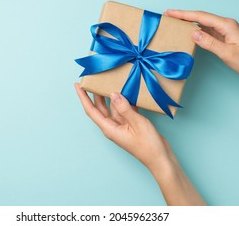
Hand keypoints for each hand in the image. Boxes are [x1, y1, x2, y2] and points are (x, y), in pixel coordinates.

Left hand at [74, 83, 205, 204]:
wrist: (160, 158)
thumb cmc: (148, 145)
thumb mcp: (137, 123)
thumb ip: (124, 108)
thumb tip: (113, 94)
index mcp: (109, 128)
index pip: (91, 110)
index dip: (83, 97)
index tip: (78, 85)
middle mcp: (112, 126)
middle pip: (100, 107)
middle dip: (95, 93)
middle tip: (93, 79)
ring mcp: (121, 125)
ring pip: (112, 107)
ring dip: (111, 95)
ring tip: (110, 81)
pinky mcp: (130, 124)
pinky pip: (124, 110)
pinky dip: (124, 100)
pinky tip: (127, 91)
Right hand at [165, 10, 238, 89]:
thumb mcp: (227, 53)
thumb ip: (209, 42)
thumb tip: (193, 33)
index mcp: (226, 25)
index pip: (201, 17)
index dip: (184, 14)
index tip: (170, 12)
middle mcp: (225, 25)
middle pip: (200, 17)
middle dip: (183, 15)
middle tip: (168, 15)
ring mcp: (224, 30)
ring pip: (202, 23)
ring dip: (188, 22)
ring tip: (174, 22)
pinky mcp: (223, 37)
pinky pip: (206, 31)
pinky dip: (195, 30)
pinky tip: (188, 32)